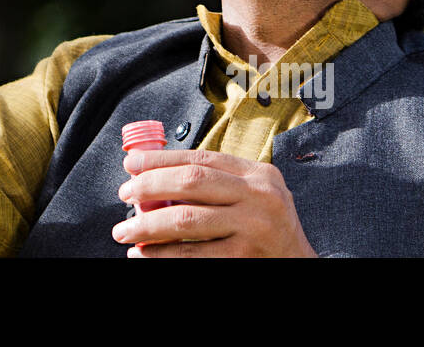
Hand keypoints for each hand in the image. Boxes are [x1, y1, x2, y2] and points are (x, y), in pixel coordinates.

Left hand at [112, 149, 317, 256]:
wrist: (299, 265)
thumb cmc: (267, 229)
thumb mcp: (254, 195)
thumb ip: (217, 182)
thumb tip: (154, 176)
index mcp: (257, 174)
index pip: (200, 158)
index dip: (161, 159)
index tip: (131, 164)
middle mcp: (258, 196)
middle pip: (191, 181)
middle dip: (150, 186)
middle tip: (124, 194)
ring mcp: (253, 227)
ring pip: (186, 220)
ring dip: (147, 226)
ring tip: (125, 231)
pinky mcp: (244, 258)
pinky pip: (193, 255)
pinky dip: (163, 255)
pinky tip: (145, 255)